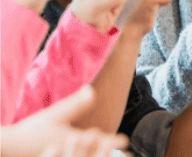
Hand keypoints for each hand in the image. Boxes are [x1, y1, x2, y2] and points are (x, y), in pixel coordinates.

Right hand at [1, 86, 127, 156]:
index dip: (117, 142)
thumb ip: (75, 105)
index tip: (125, 140)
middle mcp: (75, 154)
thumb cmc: (33, 132)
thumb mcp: (55, 116)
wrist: (11, 149)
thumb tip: (91, 90)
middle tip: (130, 156)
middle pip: (102, 156)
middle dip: (114, 155)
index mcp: (78, 141)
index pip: (105, 142)